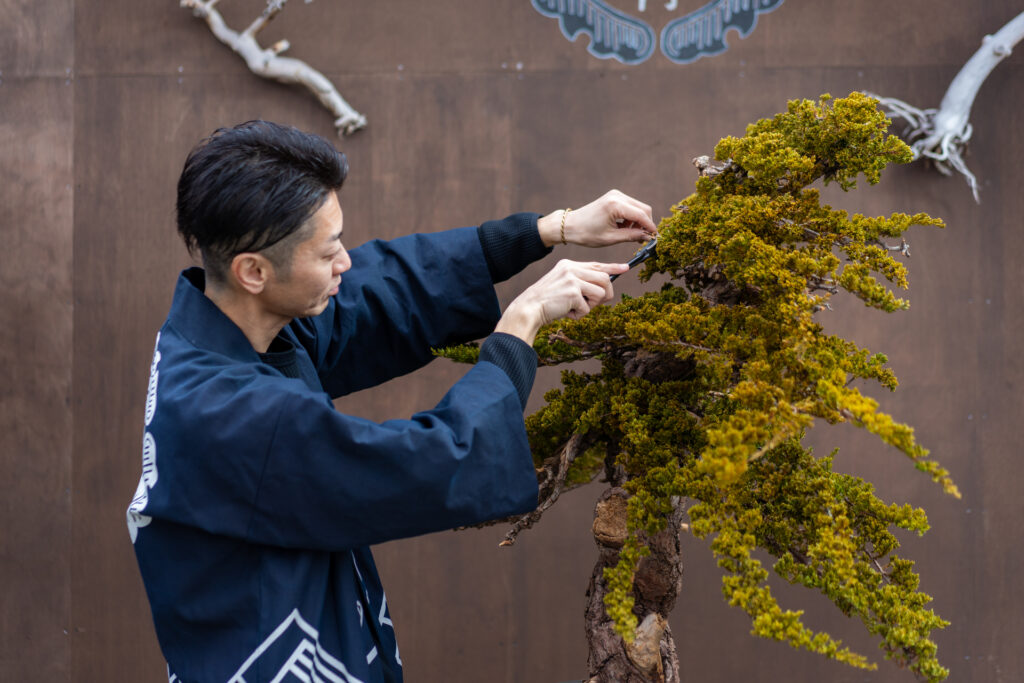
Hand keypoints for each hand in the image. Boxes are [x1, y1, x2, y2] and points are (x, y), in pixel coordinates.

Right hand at [495, 260, 628, 344]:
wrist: (528, 309)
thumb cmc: (546, 302)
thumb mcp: (563, 285)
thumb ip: (580, 282)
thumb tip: (604, 288)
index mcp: (568, 265)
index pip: (596, 264)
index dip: (612, 267)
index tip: (625, 267)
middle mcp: (571, 268)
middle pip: (604, 278)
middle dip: (605, 294)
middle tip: (594, 304)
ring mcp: (572, 279)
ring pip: (600, 293)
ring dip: (591, 306)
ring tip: (575, 308)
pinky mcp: (573, 292)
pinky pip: (588, 308)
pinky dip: (579, 315)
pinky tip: (566, 313)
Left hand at [538, 189, 656, 247]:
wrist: (570, 226)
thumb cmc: (587, 233)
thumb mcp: (611, 238)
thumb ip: (632, 236)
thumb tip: (648, 237)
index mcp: (615, 205)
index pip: (642, 216)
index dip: (651, 228)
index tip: (656, 239)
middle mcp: (617, 196)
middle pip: (644, 209)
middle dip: (646, 224)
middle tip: (644, 239)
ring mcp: (616, 195)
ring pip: (638, 208)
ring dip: (639, 222)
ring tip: (630, 235)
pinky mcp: (614, 197)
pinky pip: (630, 207)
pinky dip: (631, 218)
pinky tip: (624, 228)